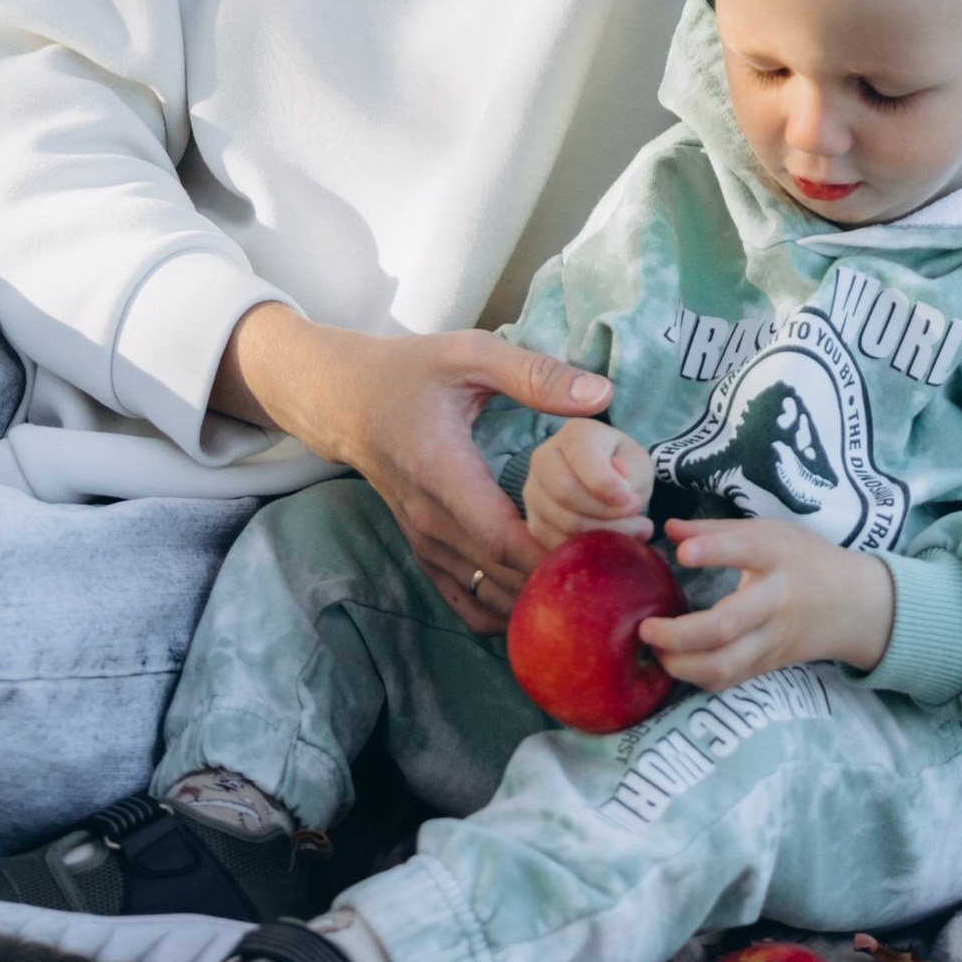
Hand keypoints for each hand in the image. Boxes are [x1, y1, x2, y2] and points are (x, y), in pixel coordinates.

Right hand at [216, 305, 609, 632]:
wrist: (345, 401)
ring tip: (591, 579)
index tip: (605, 552)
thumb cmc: (409, 373)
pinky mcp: (424, 553)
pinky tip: (542, 594)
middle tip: (616, 567)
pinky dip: (505, 607)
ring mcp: (423, 543)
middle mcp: (428, 520)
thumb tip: (601, 394)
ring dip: (536, 597)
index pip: (501, 540)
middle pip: (500, 577)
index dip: (553, 557)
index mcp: (442, 473)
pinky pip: (466, 600)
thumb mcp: (470, 354)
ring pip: (485, 595)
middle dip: (559, 579)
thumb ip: (535, 374)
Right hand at [524, 419, 655, 549]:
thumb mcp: (638, 462)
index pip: (581, 457)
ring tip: (635, 529)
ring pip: (564, 522)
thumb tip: (619, 486)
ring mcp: (533, 492)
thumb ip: (632, 471)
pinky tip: (612, 541)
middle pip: (566, 492)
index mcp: (573, 434)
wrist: (606, 484)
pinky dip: (590, 548)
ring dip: (604, 533)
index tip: (630, 498)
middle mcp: (544, 459)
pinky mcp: (534, 523)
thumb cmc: (623, 467)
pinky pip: (559, 543)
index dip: (605, 482)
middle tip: (638, 515)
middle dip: (608, 512)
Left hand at [644, 510, 894, 690]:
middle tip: (646, 626)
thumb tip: (667, 528)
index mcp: (778, 557)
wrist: (854, 605)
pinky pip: (729, 680)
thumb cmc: (805, 560)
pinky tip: (677, 664)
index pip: (747, 551)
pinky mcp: (768, 665)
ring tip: (656, 649)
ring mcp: (772, 640)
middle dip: (679, 633)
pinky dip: (698, 678)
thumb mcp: (771, 532)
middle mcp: (776, 601)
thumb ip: (717, 531)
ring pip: (725, 664)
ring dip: (682, 664)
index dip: (713, 552)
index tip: (681, 553)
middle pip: (726, 625)